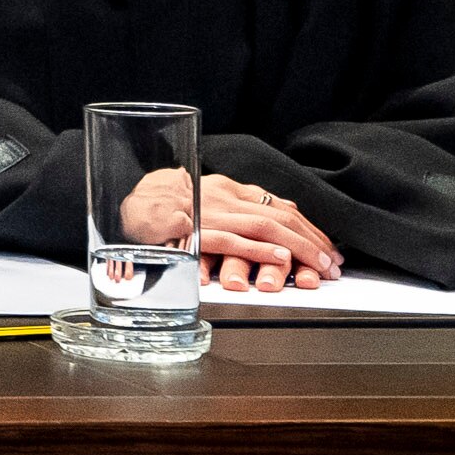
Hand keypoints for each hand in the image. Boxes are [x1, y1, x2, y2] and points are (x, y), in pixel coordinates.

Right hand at [139, 170, 338, 290]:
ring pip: (264, 226)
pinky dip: (260, 250)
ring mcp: (209, 215)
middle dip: (311, 239)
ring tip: (320, 264)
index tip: (326, 247)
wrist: (122, 202)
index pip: (277, 206)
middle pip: (278, 215)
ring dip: (297, 246)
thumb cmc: (159, 202)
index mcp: (226, 189)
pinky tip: (282, 259)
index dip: (307, 227)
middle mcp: (222, 198)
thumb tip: (283, 207)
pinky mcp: (193, 233)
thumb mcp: (204, 194)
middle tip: (333, 261)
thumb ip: (239, 201)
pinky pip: (232, 241)